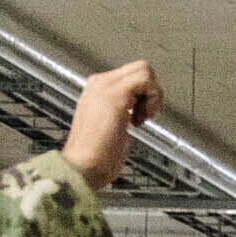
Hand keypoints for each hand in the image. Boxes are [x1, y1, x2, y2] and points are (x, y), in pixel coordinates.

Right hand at [62, 60, 159, 186]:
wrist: (82, 167)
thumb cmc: (95, 157)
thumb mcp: (111, 127)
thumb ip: (121, 113)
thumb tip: (137, 111)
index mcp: (96, 90)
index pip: (130, 77)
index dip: (142, 96)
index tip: (136, 119)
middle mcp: (99, 84)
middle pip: (140, 68)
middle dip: (151, 92)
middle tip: (142, 116)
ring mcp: (105, 87)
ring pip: (144, 70)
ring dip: (153, 95)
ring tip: (141, 118)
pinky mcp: (116, 96)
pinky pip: (146, 80)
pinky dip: (153, 98)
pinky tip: (142, 118)